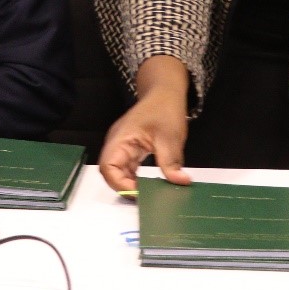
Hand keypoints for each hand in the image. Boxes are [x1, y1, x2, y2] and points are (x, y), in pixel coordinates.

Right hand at [98, 56, 191, 192]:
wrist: (165, 92)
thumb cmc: (164, 108)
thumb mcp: (170, 137)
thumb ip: (172, 162)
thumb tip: (180, 182)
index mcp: (121, 138)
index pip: (108, 167)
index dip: (120, 183)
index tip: (139, 192)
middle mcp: (117, 144)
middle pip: (111, 172)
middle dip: (124, 187)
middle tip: (144, 197)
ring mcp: (123, 146)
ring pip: (119, 172)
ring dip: (130, 184)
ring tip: (147, 194)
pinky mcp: (131, 149)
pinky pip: (128, 168)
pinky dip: (136, 178)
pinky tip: (149, 184)